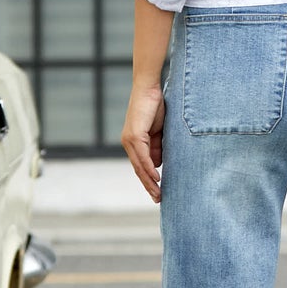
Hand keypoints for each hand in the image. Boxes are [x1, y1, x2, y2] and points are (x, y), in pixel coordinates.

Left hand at [121, 83, 165, 202]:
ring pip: (139, 166)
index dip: (148, 180)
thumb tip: (157, 164)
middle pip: (138, 169)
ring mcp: (130, 139)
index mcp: (134, 142)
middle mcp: (128, 143)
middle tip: (158, 199)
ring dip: (149, 181)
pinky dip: (150, 168)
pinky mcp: (135, 135)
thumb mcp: (158, 131)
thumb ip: (157, 147)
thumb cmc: (155, 106)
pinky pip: (143, 156)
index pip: (140, 166)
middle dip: (149, 185)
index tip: (157, 192)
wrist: (149, 88)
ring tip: (158, 194)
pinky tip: (156, 177)